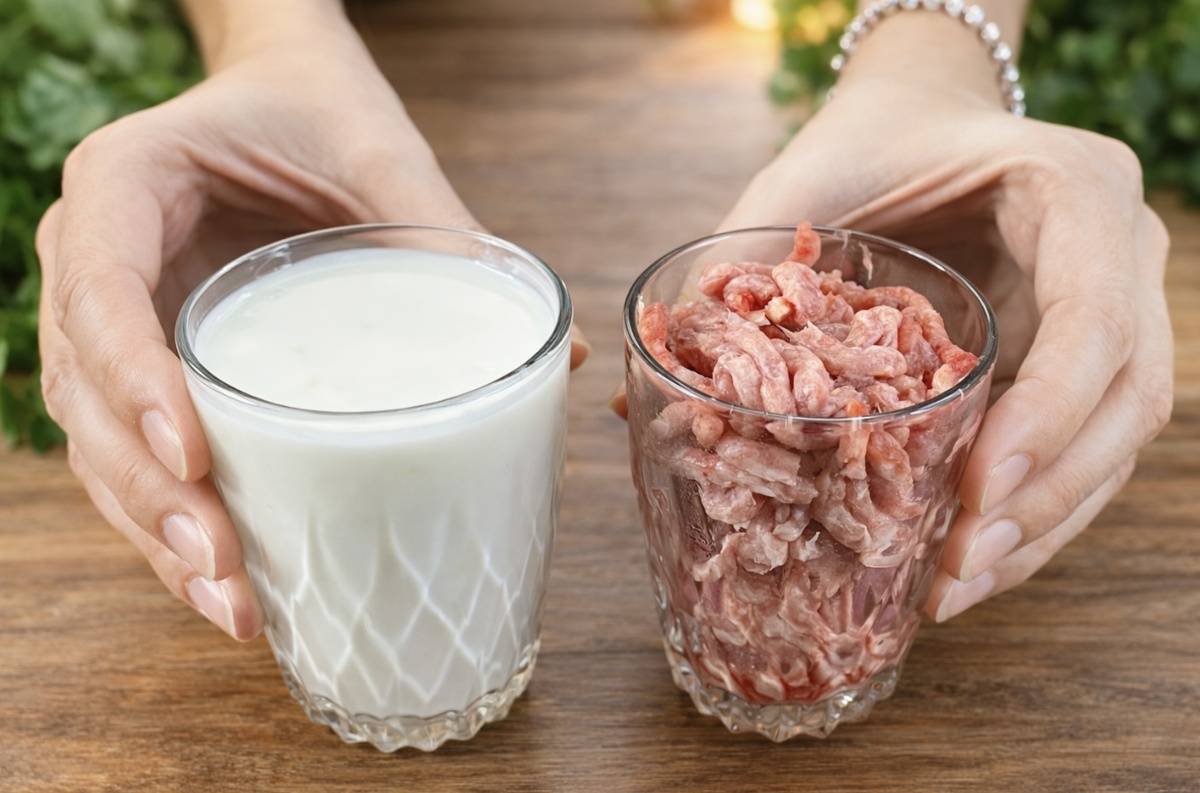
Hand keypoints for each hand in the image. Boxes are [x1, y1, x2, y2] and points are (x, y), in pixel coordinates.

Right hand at [36, 9, 496, 639]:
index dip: (132, 379)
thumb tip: (566, 358)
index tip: (196, 454)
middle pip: (85, 394)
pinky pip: (141, 450)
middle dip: (151, 494)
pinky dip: (177, 518)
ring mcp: (114, 318)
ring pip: (100, 442)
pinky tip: (233, 580)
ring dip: (157, 534)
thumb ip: (449, 237)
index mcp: (126, 185)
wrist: (281, 92)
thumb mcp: (379, 153)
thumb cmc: (318, 108)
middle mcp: (96, 257)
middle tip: (226, 568)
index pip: (102, 291)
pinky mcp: (151, 365)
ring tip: (235, 605)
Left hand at [718, 76, 1172, 620]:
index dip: (1047, 417)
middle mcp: (1120, 251)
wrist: (922, 113)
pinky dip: (1031, 509)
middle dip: (1044, 502)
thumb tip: (638, 406)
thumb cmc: (870, 137)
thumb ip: (739, 268)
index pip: (1094, 320)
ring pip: (1117, 441)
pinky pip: (1082, 444)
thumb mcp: (803, 179)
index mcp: (1073, 190)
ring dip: (1041, 529)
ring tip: (953, 588)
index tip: (975, 493)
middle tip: (953, 572)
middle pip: (1128, 401)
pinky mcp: (1086, 353)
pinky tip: (966, 557)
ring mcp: (1116, 304)